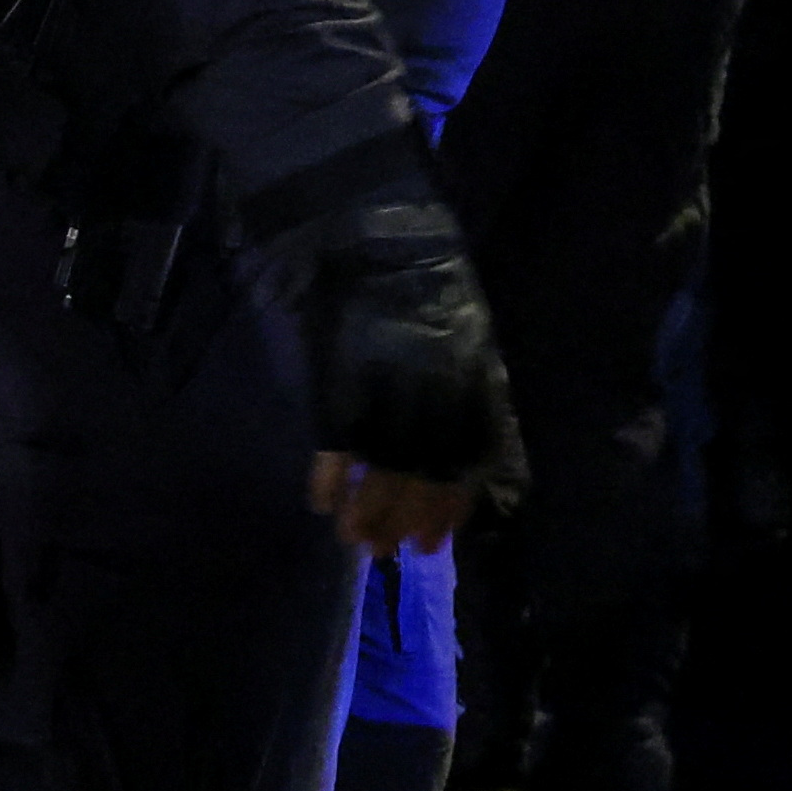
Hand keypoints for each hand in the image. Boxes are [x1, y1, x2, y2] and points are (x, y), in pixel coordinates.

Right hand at [298, 200, 523, 537]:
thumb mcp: (468, 336)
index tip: (434, 542)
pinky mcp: (342, 385)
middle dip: (404, 519)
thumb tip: (458, 450)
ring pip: (379, 470)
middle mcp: (434, 395)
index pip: (465, 463)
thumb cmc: (425, 284)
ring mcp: (386, 391)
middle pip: (421, 475)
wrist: (376, 238)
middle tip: (385, 552)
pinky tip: (320, 501)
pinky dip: (328, 477)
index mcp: (471, 382)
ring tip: (351, 539)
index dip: (449, 507)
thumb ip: (466, 392)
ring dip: (364, 511)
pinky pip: (336, 445)